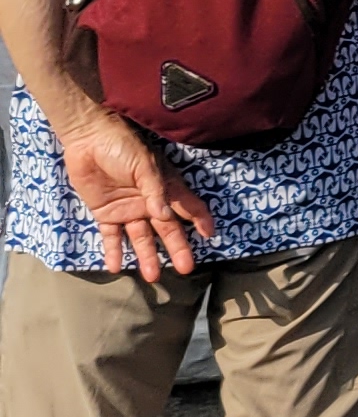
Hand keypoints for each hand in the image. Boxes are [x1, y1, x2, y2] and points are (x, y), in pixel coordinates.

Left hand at [59, 105, 212, 281]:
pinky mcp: (106, 214)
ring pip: (141, 238)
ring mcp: (129, 209)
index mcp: (166, 187)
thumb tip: (165, 216)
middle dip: (177, 248)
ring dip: (148, 256)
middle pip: (167, 229)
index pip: (188, 206)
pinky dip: (114, 252)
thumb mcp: (143, 165)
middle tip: (186, 268)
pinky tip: (116, 267)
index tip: (210, 235)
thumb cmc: (123, 146)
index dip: (200, 220)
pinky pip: (112, 237)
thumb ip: (155, 191)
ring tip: (153, 276)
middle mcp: (151, 202)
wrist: (88, 140)